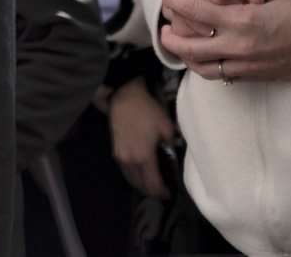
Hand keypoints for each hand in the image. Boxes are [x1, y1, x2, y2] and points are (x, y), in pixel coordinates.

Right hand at [107, 79, 176, 198]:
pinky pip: (125, 171)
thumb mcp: (167, 126)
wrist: (123, 98)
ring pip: (131, 180)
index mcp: (144, 158)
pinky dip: (134, 177)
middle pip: (140, 186)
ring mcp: (120, 157)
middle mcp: (129, 161)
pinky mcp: (115, 151)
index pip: (152, 185)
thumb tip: (175, 151)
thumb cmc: (146, 111)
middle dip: (152, 192)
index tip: (170, 193)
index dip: (162, 193)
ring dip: (141, 185)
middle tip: (162, 191)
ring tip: (152, 184)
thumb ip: (173, 143)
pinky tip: (141, 173)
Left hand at [161, 0, 290, 84]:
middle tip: (163, 29)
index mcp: (245, 22)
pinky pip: (228, 76)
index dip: (176, 3)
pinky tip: (209, 58)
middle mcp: (244, 47)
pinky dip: (212, 68)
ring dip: (188, 59)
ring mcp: (253, 66)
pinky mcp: (264, 77)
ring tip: (181, 47)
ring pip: (207, 69)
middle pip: (192, 48)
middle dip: (172, 38)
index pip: (196, 13)